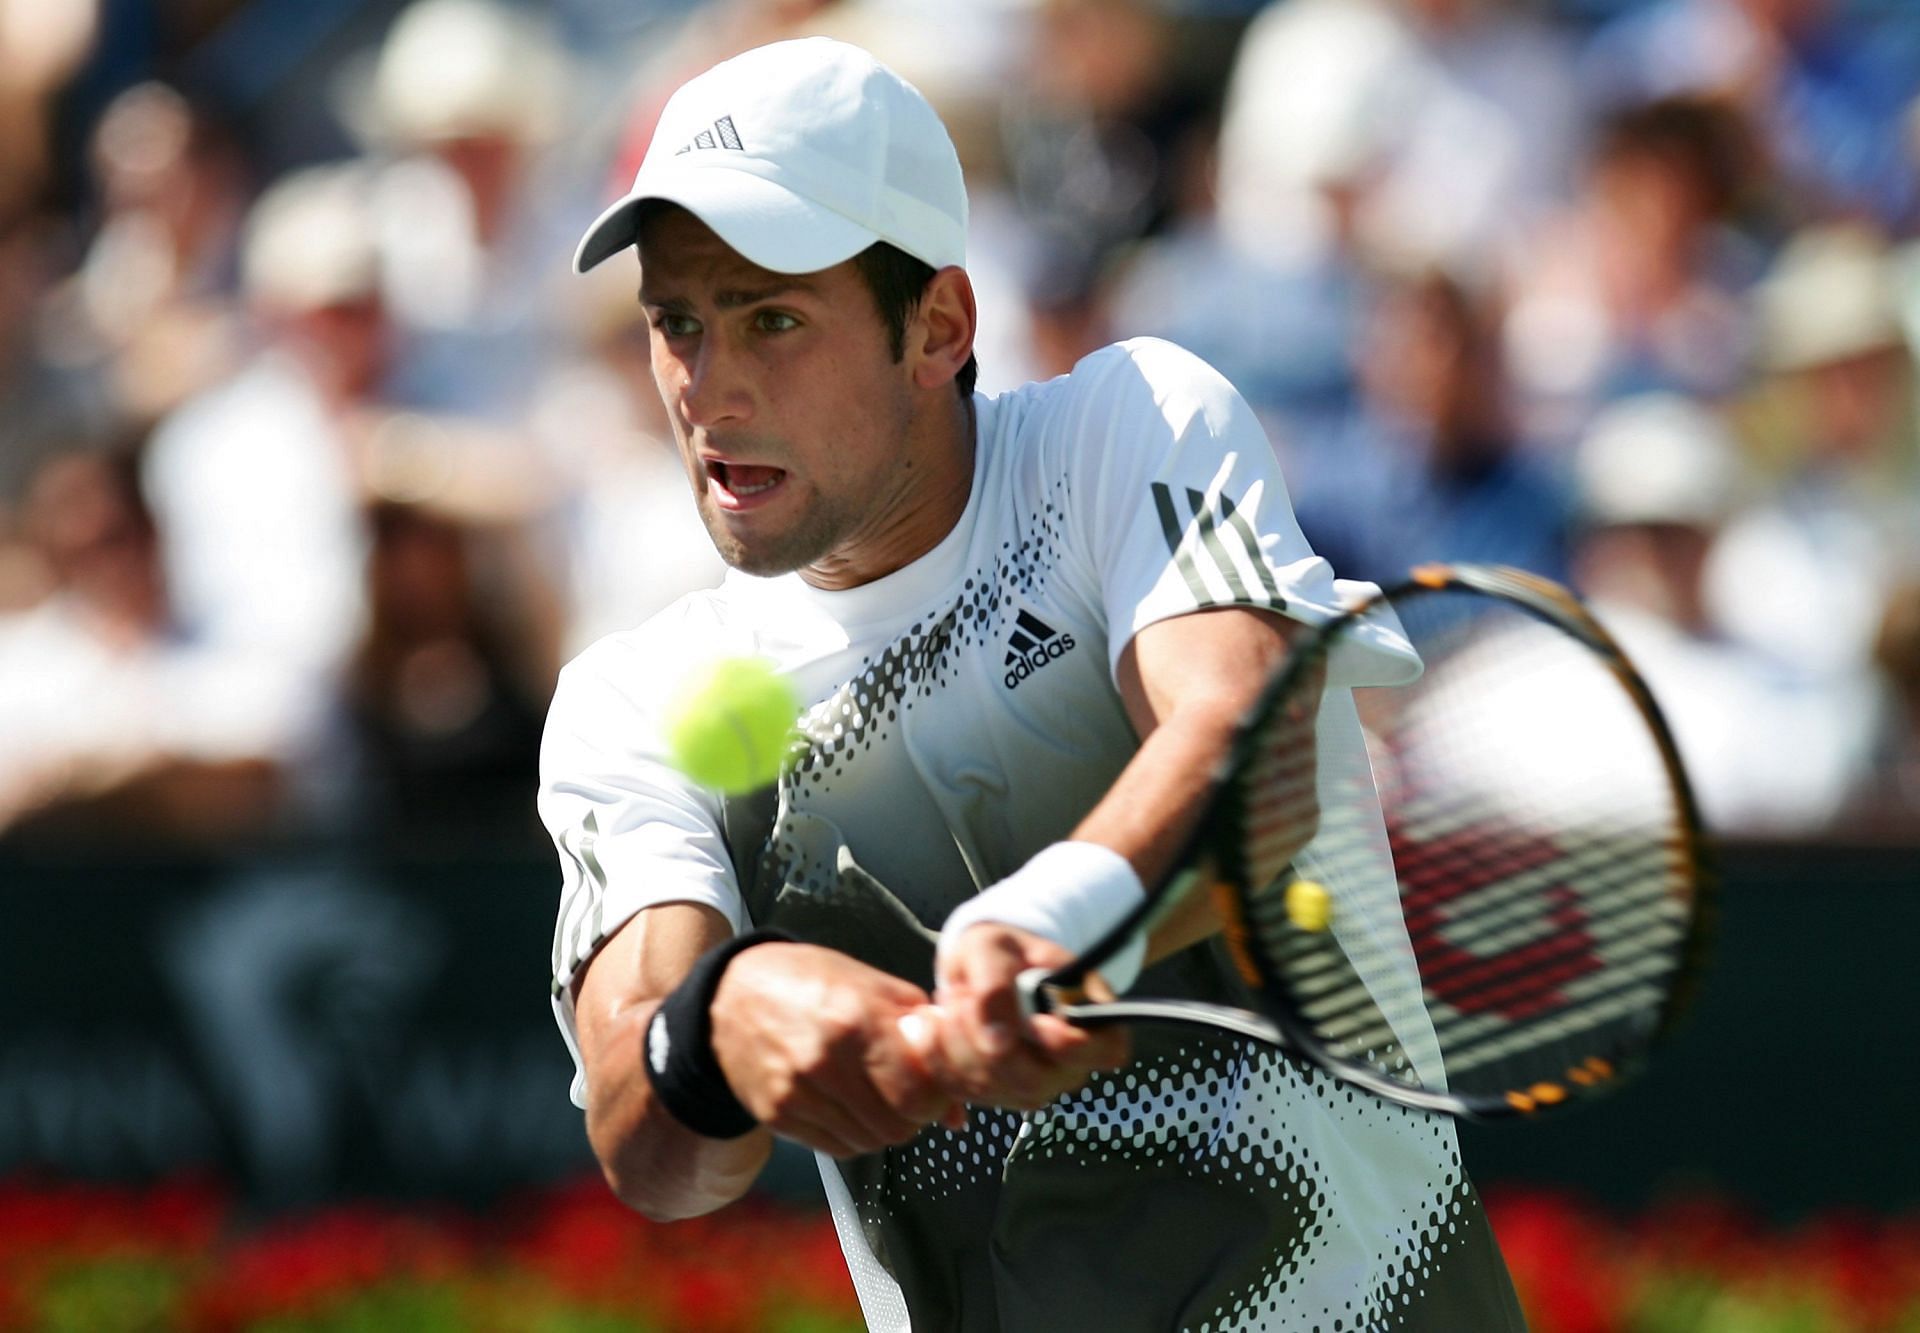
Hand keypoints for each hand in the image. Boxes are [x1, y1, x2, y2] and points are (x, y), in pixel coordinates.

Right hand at [707, 942, 965, 1157]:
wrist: (732, 994)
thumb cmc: (812, 982)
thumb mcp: (874, 986)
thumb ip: (924, 1035)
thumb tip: (959, 1105)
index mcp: (858, 1020)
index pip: (919, 1094)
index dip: (936, 1099)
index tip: (934, 1087)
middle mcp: (825, 1061)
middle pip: (897, 1127)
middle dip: (913, 1117)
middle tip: (908, 1096)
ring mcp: (796, 1092)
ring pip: (869, 1144)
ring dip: (883, 1127)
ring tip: (876, 1096)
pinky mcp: (776, 1116)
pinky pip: (836, 1148)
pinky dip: (852, 1135)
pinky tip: (847, 1105)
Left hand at [921, 923, 1130, 1110]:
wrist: (980, 965)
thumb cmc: (1001, 949)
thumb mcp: (994, 947)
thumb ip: (996, 985)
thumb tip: (997, 1040)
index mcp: (1091, 1017)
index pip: (1105, 1051)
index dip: (1070, 1045)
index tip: (1036, 1021)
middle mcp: (1069, 1062)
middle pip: (1035, 1081)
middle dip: (986, 1041)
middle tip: (961, 996)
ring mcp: (1034, 1083)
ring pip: (994, 1089)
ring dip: (954, 1046)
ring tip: (945, 1003)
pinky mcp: (997, 1093)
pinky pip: (964, 1092)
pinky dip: (938, 1060)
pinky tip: (930, 1026)